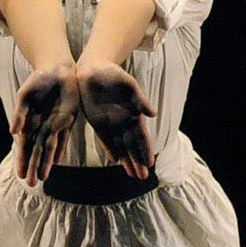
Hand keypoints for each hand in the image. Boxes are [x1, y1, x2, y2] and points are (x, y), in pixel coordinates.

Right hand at [11, 63, 77, 185]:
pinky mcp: (68, 120)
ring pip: (49, 148)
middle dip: (33, 166)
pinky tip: (57, 162)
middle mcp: (41, 126)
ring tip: (43, 178)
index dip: (23, 160)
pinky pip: (63, 138)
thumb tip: (13, 132)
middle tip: (31, 183)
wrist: (59, 69)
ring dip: (46, 163)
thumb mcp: (26, 94)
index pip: (25, 145)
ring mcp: (55, 124)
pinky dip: (60, 150)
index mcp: (28, 121)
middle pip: (36, 151)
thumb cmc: (39, 79)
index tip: (20, 174)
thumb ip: (19, 112)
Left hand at [75, 59, 159, 178]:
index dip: (146, 150)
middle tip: (143, 178)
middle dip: (138, 161)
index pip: (141, 137)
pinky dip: (110, 150)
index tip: (150, 164)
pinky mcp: (97, 123)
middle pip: (132, 146)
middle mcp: (124, 121)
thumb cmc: (112, 74)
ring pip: (121, 146)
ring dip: (127, 161)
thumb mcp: (128, 84)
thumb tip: (153, 114)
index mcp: (133, 114)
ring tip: (133, 175)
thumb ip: (139, 99)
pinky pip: (105, 140)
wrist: (92, 69)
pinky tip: (115, 160)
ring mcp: (111, 124)